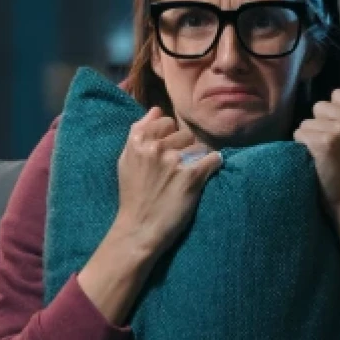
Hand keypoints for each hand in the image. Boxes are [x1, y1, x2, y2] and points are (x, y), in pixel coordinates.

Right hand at [113, 106, 222, 256]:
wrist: (138, 229)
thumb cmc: (133, 196)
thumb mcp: (126, 161)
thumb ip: (138, 132)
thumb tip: (156, 110)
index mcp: (138, 141)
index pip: (165, 121)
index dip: (169, 136)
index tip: (167, 152)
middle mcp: (155, 147)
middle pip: (184, 133)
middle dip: (184, 148)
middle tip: (177, 169)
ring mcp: (174, 161)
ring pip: (199, 146)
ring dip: (198, 159)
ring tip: (188, 176)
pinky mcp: (192, 177)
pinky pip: (213, 158)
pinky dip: (213, 165)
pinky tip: (204, 176)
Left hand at [293, 71, 339, 215]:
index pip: (337, 95)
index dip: (336, 116)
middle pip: (320, 106)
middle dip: (322, 125)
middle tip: (335, 149)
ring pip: (308, 121)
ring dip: (311, 138)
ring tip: (326, 156)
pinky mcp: (325, 142)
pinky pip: (300, 134)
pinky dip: (302, 148)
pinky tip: (316, 161)